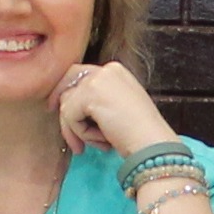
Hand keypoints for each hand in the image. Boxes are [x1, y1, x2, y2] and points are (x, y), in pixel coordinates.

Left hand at [51, 61, 178, 157]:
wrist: (152, 143)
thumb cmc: (141, 133)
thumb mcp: (120, 107)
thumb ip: (98, 100)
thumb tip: (68, 106)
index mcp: (115, 71)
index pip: (81, 74)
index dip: (69, 93)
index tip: (60, 109)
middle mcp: (106, 69)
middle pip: (68, 82)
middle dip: (62, 105)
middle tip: (61, 125)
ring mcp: (96, 79)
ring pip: (67, 104)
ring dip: (78, 129)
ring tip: (101, 143)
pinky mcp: (88, 94)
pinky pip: (69, 116)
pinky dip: (81, 134)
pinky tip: (103, 140)